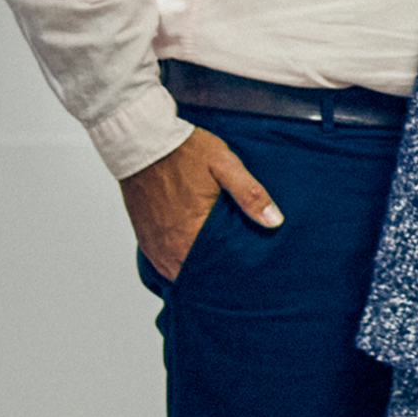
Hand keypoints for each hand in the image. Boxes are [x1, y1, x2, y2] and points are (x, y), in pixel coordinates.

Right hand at [119, 126, 280, 279]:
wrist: (142, 141)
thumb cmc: (184, 151)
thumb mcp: (226, 165)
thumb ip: (250, 194)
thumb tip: (274, 221)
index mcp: (192, 231)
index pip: (218, 269)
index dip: (233, 271)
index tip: (247, 271)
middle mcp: (170, 245)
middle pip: (197, 275)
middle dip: (215, 274)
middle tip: (234, 269)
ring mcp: (155, 243)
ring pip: (177, 273)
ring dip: (195, 271)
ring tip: (214, 265)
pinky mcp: (144, 237)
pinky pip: (161, 264)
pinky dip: (176, 265)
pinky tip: (191, 258)